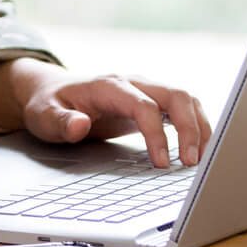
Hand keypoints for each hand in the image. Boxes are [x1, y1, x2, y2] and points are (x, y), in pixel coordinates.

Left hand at [2, 59, 212, 167]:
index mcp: (109, 85)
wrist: (51, 90)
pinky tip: (198, 149)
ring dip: (200, 125)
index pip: (145, 106)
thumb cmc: (49, 104)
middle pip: (176, 95)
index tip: (162, 164)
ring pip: (185, 98)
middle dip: (191, 128)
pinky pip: (182, 107)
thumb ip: (61, 122)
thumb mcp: (43, 115)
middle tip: (193, 163)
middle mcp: (133, 82)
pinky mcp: (151, 100)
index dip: (157, 134)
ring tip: (203, 159)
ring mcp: (145, 89)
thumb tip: (79, 126)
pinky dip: (196, 125)